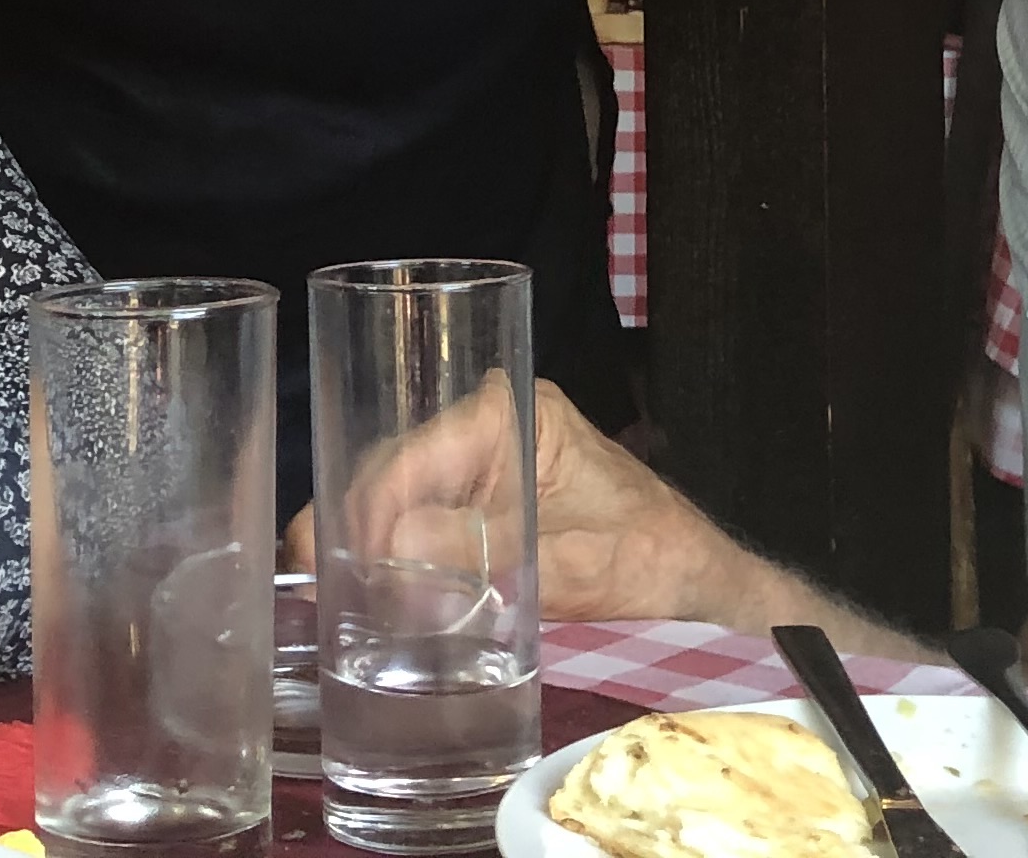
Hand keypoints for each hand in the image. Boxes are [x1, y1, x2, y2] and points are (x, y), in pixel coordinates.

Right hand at [316, 377, 911, 649]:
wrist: (698, 593)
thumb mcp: (578, 562)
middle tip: (329, 600)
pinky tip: (370, 612)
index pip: (411, 451)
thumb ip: (490, 554)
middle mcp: (483, 432)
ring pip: (392, 507)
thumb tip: (393, 548)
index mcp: (510, 413)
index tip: (343, 570)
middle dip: (356, 536)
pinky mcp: (472, 518)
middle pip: (389, 475)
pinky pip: (414, 537)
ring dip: (366, 559)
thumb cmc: (655, 561)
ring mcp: (474, 474)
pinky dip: (390, 573)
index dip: (369, 510)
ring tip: (341, 614)